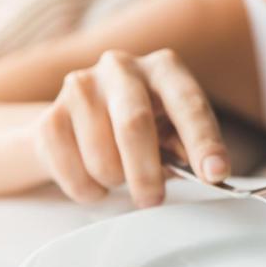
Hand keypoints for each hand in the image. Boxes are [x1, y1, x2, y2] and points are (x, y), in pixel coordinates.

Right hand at [33, 48, 230, 206]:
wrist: (80, 121)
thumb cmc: (142, 126)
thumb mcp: (174, 130)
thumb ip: (189, 147)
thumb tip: (210, 173)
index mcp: (163, 67)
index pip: (188, 104)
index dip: (203, 142)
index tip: (216, 174)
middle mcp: (121, 67)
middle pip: (134, 125)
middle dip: (146, 172)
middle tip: (153, 199)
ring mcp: (80, 86)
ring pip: (101, 155)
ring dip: (114, 181)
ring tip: (120, 175)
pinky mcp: (50, 115)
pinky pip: (69, 170)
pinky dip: (86, 189)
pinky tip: (94, 178)